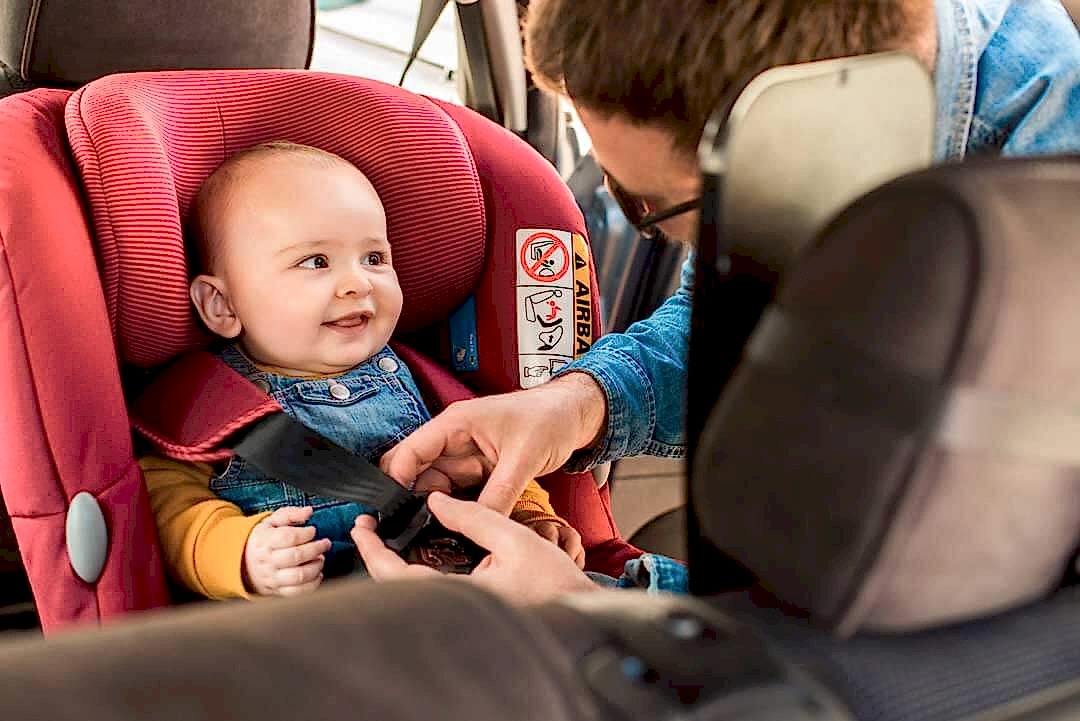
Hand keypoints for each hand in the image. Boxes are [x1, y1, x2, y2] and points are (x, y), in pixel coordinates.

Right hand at [243, 506, 332, 596]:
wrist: (243, 562)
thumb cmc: (263, 540)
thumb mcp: (272, 522)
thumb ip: (291, 514)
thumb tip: (308, 511)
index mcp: (265, 541)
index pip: (288, 537)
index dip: (305, 533)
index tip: (312, 530)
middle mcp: (268, 561)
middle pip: (296, 556)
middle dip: (316, 549)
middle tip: (325, 544)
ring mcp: (272, 578)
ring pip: (298, 576)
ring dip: (316, 567)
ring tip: (320, 558)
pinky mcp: (277, 590)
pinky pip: (297, 592)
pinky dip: (313, 584)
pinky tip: (317, 574)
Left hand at [351, 493, 598, 604]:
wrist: (579, 609)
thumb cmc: (555, 581)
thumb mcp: (515, 538)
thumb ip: (473, 516)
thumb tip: (436, 500)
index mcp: (462, 594)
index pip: (399, 576)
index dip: (373, 552)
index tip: (362, 528)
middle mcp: (455, 609)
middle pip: (397, 587)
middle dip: (377, 556)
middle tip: (368, 528)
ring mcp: (460, 613)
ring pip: (412, 590)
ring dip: (394, 564)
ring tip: (386, 535)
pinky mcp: (468, 610)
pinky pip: (430, 592)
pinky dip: (415, 571)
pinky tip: (416, 552)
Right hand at [380, 372, 607, 513]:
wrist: (574, 415)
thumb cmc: (549, 418)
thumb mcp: (524, 458)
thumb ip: (499, 494)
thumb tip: (479, 524)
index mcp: (456, 424)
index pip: (411, 451)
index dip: (397, 480)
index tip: (393, 512)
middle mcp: (454, 439)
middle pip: (417, 472)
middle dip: (412, 499)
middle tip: (413, 530)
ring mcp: (466, 455)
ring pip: (436, 486)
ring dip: (436, 508)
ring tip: (437, 533)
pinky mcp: (479, 469)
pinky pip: (458, 492)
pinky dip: (457, 508)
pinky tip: (458, 526)